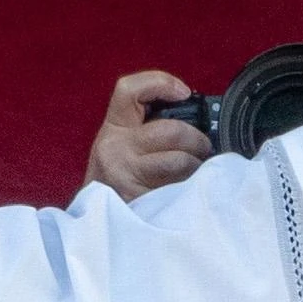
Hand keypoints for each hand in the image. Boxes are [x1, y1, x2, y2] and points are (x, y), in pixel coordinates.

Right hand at [88, 70, 212, 199]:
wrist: (99, 218)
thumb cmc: (120, 176)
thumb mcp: (125, 143)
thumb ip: (149, 126)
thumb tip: (193, 114)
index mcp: (114, 127)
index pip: (129, 90)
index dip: (160, 83)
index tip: (183, 93)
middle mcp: (115, 147)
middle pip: (170, 131)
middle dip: (196, 139)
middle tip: (203, 147)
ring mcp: (126, 174)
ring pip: (178, 160)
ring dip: (197, 165)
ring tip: (197, 169)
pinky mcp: (139, 198)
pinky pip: (178, 188)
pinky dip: (192, 186)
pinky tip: (188, 188)